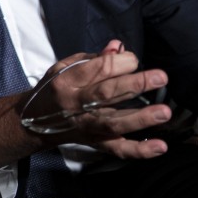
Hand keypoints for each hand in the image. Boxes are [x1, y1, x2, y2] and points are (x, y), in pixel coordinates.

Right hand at [0, 42, 170, 163]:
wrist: (33, 122)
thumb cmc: (54, 89)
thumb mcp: (64, 68)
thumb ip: (93, 59)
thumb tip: (118, 47)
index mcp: (66, 81)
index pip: (96, 69)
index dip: (119, 62)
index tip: (132, 59)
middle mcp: (75, 105)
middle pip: (105, 94)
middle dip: (134, 84)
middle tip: (160, 77)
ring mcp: (86, 126)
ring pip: (113, 123)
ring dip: (140, 118)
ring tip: (164, 112)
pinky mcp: (95, 142)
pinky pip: (117, 149)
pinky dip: (139, 150)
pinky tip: (160, 146)